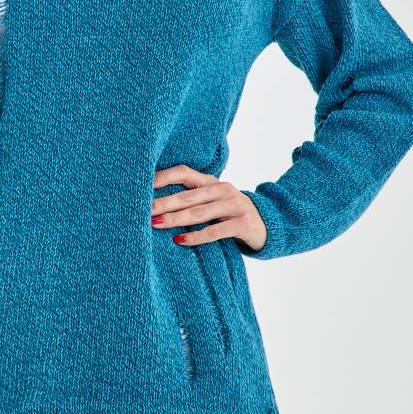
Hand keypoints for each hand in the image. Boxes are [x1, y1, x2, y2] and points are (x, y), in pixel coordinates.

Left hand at [151, 164, 267, 252]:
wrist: (268, 224)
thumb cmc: (230, 213)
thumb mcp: (213, 200)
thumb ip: (193, 198)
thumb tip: (155, 203)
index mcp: (211, 182)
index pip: (185, 173)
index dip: (164, 177)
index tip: (144, 183)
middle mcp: (222, 190)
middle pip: (187, 196)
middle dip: (164, 202)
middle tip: (144, 209)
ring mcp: (233, 206)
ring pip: (199, 213)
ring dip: (175, 219)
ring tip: (156, 223)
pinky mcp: (242, 224)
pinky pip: (215, 231)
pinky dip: (196, 236)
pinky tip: (179, 240)